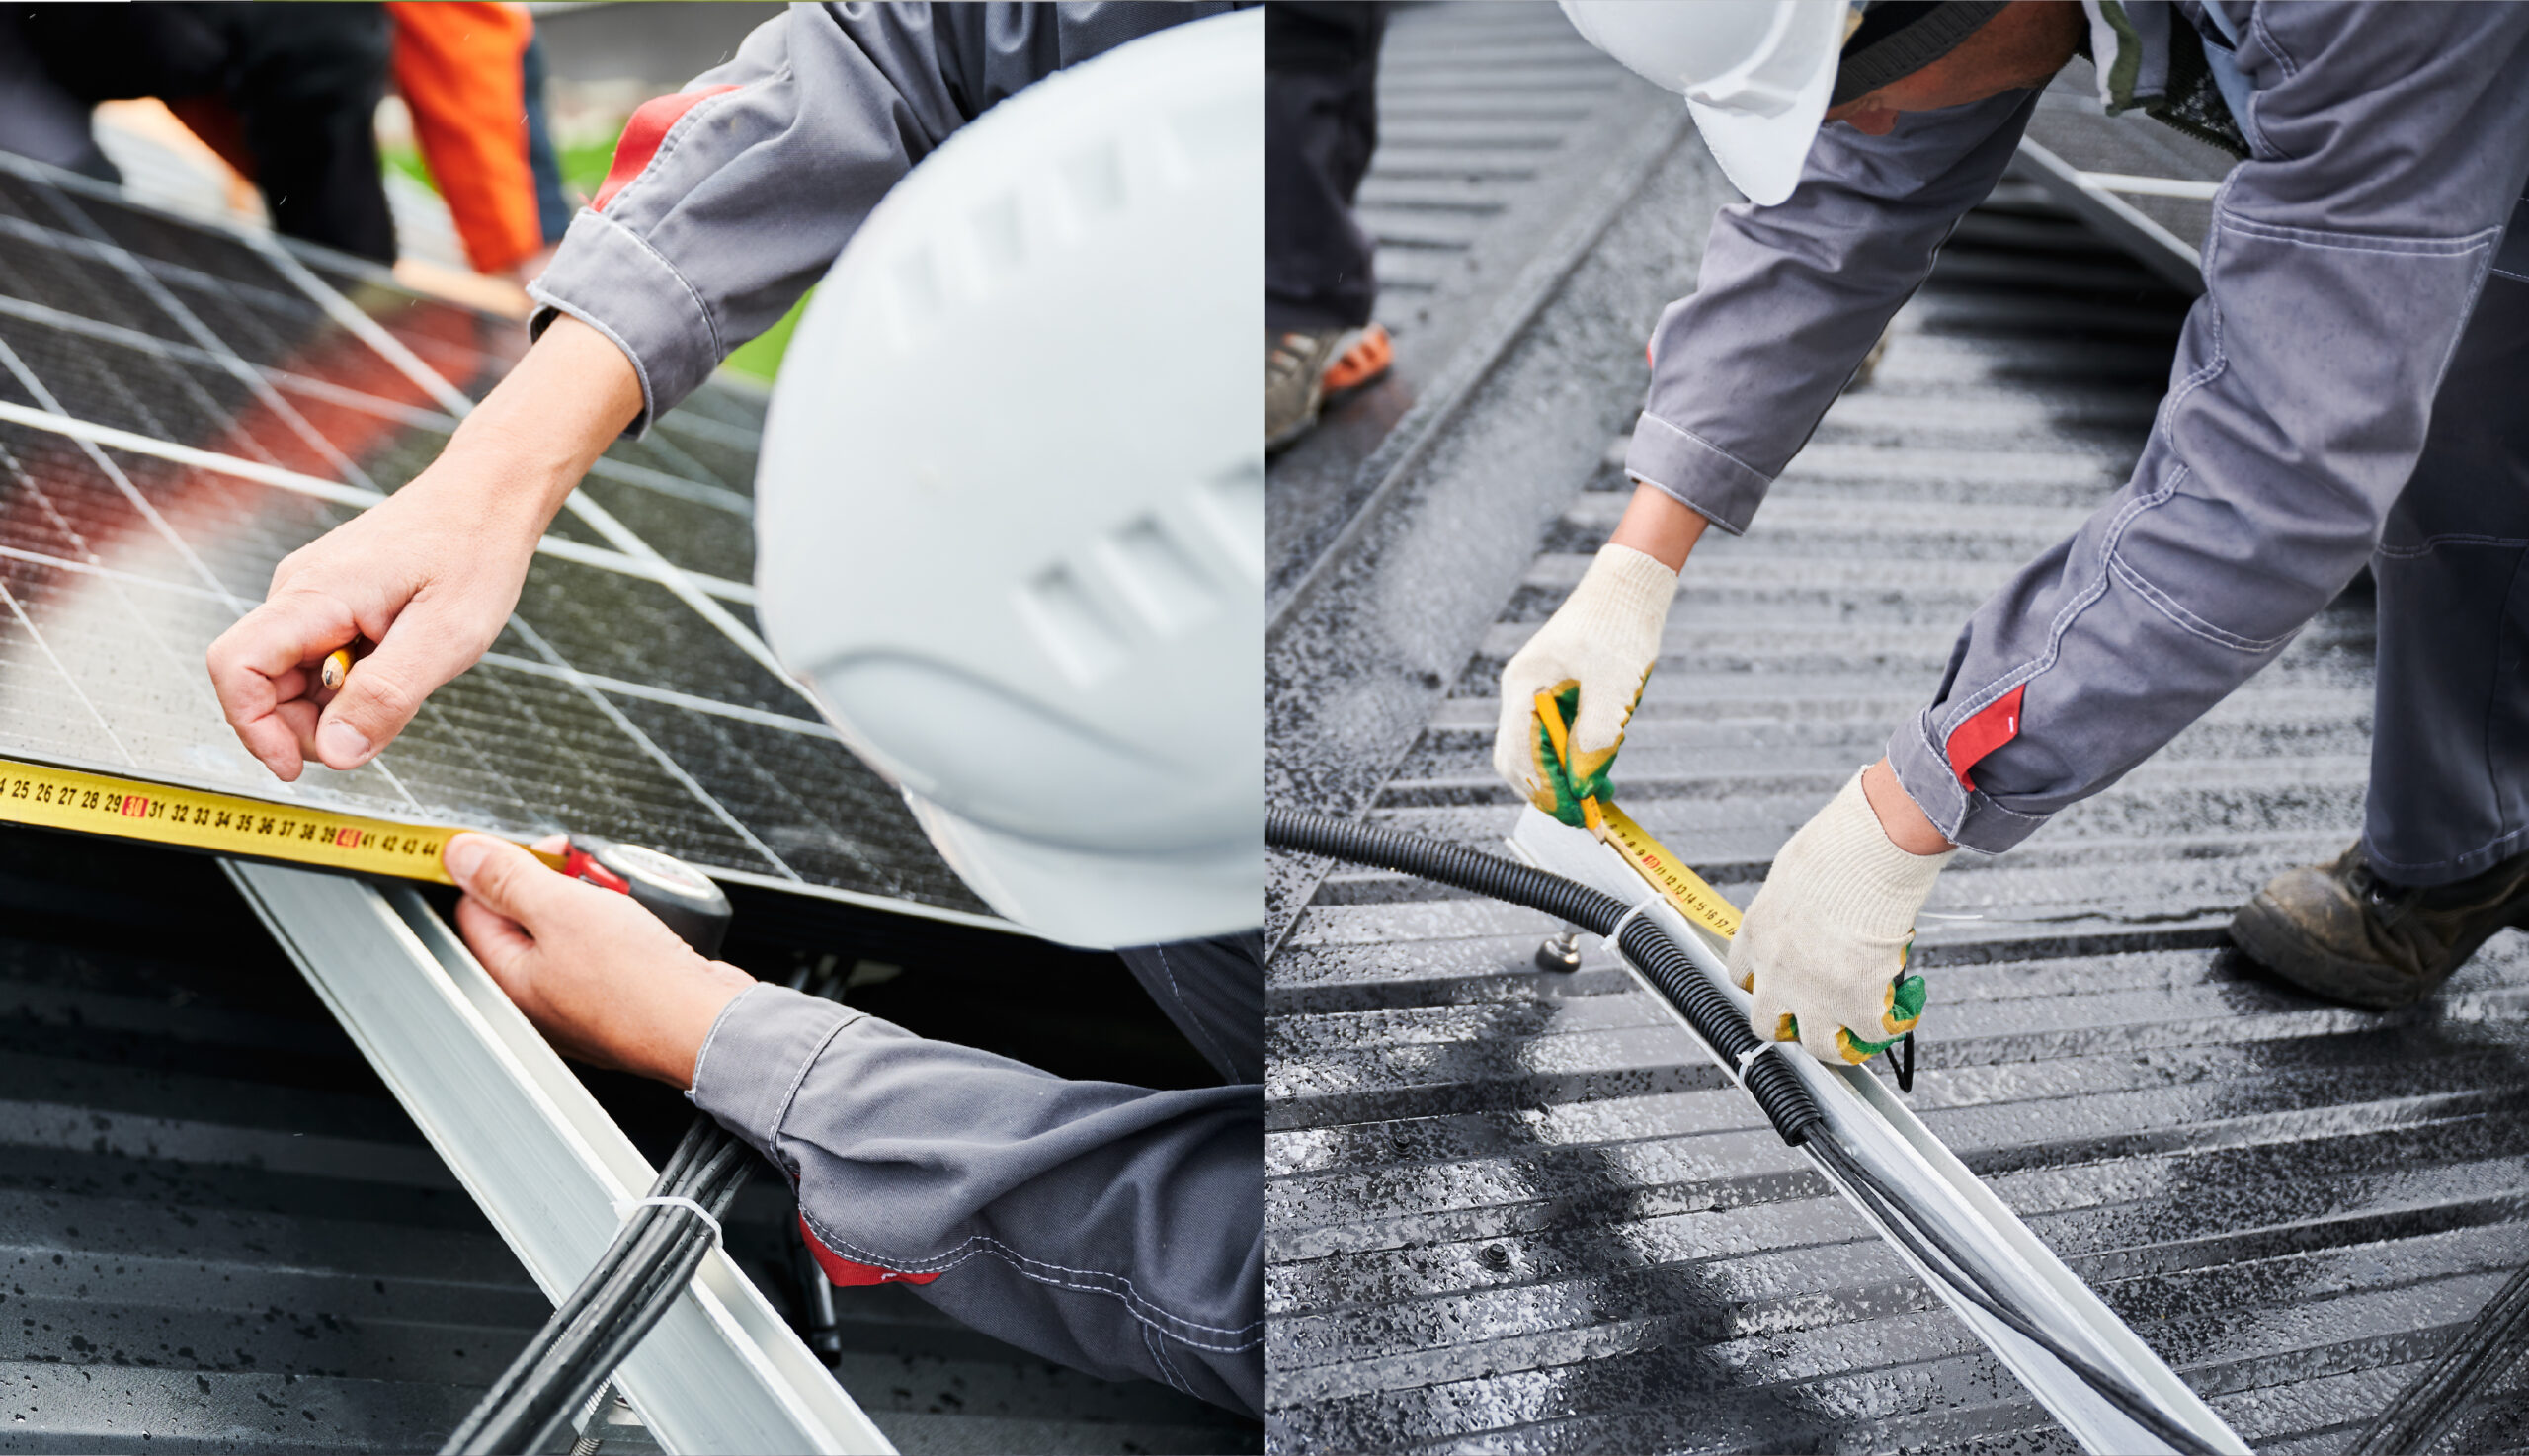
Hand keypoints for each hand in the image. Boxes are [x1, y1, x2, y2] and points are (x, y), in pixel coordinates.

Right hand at [205, 315, 641, 779]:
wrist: (488, 497)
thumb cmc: (473, 552)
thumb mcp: (445, 637)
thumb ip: (387, 697)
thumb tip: (337, 754)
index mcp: (314, 596)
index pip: (236, 667)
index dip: (253, 727)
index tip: (298, 767)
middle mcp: (299, 593)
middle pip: (261, 683)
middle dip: (304, 726)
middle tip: (372, 734)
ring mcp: (313, 597)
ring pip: (291, 676)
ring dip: (332, 707)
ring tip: (398, 688)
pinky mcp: (333, 603)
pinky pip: (318, 660)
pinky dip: (348, 685)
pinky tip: (395, 669)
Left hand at [445, 833, 755, 1086]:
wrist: (705, 1022)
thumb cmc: (637, 983)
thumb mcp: (561, 909)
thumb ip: (507, 877)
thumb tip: (460, 854)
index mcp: (506, 978)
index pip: (476, 905)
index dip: (506, 866)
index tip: (543, 849)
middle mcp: (537, 996)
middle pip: (527, 915)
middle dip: (559, 881)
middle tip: (590, 874)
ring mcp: (580, 1000)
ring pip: (573, 928)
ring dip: (597, 901)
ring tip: (625, 899)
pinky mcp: (620, 996)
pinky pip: (609, 946)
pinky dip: (624, 926)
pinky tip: (645, 923)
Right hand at [1493, 541, 1677, 821]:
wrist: (1629, 589)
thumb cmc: (1618, 627)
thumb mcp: (1613, 687)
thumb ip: (1596, 737)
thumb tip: (1584, 784)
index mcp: (1524, 688)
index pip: (1519, 757)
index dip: (1547, 791)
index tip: (1579, 814)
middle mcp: (1521, 694)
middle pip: (1518, 762)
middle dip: (1551, 791)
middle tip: (1588, 813)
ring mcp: (1535, 695)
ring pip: (1535, 754)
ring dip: (1564, 778)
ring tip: (1601, 791)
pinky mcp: (1555, 696)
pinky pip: (1553, 739)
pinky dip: (1572, 760)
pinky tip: (1600, 765)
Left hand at [1728, 763, 1952, 1063]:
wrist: (1869, 849)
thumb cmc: (1839, 845)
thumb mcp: (1797, 871)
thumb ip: (1799, 902)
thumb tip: (1819, 908)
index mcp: (1758, 931)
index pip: (1743, 975)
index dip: (1766, 984)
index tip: (1783, 982)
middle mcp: (1775, 968)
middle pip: (1767, 1022)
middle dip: (1794, 1023)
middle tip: (1821, 1013)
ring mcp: (1812, 991)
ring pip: (1818, 1046)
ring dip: (1841, 1043)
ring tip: (1862, 1030)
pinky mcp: (1854, 1001)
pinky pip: (1873, 1034)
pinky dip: (1893, 1025)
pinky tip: (1905, 1009)